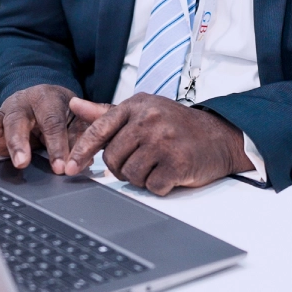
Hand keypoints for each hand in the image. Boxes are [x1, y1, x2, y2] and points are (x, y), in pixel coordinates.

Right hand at [0, 84, 85, 173]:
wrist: (45, 97)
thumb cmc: (64, 111)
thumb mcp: (78, 118)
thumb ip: (81, 136)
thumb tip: (81, 161)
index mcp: (47, 99)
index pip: (52, 122)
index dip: (57, 144)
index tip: (61, 166)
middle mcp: (22, 104)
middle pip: (18, 120)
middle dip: (19, 141)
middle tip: (22, 161)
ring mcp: (4, 113)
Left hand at [61, 93, 254, 194]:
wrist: (219, 137)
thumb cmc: (176, 126)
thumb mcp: (142, 111)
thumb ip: (106, 112)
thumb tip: (75, 104)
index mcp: (137, 105)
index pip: (99, 129)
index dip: (82, 150)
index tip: (71, 167)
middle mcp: (149, 120)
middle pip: (112, 158)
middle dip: (122, 167)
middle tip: (142, 161)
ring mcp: (164, 140)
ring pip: (130, 175)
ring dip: (141, 178)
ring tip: (158, 165)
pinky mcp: (178, 162)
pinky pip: (152, 186)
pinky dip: (159, 186)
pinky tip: (170, 173)